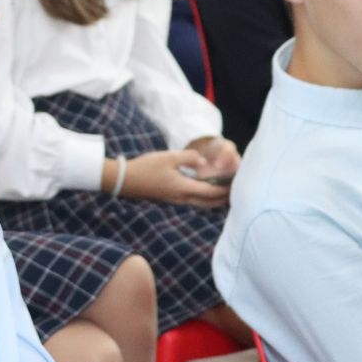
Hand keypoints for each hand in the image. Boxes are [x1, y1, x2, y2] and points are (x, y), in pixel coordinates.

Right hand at [112, 149, 226, 207]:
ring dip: (213, 201)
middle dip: (222, 199)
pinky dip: (202, 199)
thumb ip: (189, 157)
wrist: (126, 180)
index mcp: (183, 187)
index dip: (224, 189)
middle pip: (208, 203)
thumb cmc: (146, 167)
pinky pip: (192, 202)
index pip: (210, 191)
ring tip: (223, 195)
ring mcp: (175, 200)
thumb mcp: (169, 157)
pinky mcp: (170, 199)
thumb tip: (202, 161)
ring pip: (200, 204)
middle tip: (234, 194)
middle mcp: (182, 197)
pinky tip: (203, 193)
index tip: (235, 185)